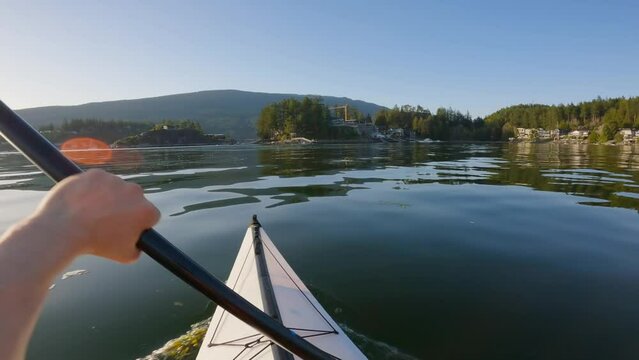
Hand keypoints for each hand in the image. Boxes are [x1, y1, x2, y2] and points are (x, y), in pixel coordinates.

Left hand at [31, 168, 159, 262]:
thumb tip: (139, 244)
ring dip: (107, 197)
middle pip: (134, 199)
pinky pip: (97, 181)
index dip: (139, 223)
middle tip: (106, 221)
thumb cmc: (96, 244)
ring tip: (91, 213)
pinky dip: (92, 189)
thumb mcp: (125, 256)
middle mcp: (135, 191)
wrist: (64, 229)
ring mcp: (115, 180)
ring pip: (115, 188)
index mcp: (146, 211)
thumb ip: (138, 248)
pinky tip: (83, 202)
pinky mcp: (97, 174)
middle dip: (124, 207)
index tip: (126, 228)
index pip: (151, 215)